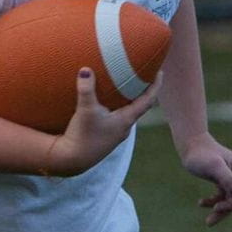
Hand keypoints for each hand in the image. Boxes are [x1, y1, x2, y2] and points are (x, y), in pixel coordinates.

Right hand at [48, 68, 162, 176]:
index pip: (148, 101)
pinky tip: (108, 101)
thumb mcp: (85, 110)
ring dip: (129, 99)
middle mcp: (124, 127)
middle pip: (139, 106)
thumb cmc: (82, 136)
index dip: (155, 86)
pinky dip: (117, 106)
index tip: (160, 72)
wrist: (71, 161)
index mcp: (126, 120)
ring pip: (127, 112)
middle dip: (142, 90)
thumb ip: (86, 89)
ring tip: (126, 84)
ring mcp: (115, 133)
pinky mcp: (105, 136)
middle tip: (142, 74)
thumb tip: (86, 70)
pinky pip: (117, 117)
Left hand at [182, 133, 231, 231]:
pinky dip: (213, 202)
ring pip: (231, 201)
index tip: (217, 209)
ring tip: (208, 223)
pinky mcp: (223, 180)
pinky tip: (201, 204)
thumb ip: (227, 180)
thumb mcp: (213, 167)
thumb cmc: (200, 155)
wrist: (190, 145)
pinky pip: (222, 197)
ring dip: (221, 212)